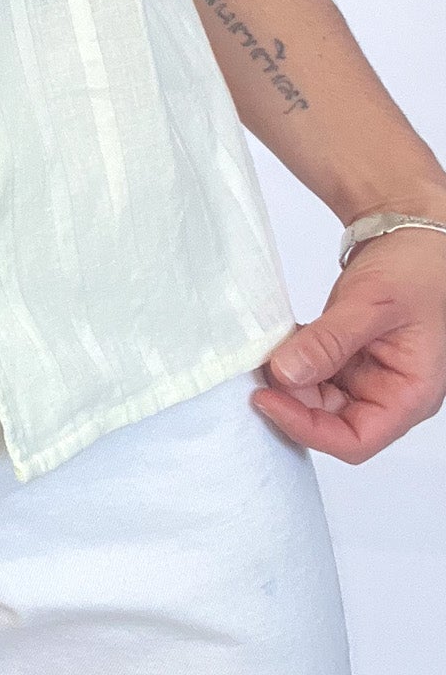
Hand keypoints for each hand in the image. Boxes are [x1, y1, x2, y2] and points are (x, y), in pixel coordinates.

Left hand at [253, 225, 445, 460]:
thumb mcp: (372, 303)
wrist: (410, 235)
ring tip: (266, 353)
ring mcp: (365, 376)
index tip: (267, 401)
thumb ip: (330, 340)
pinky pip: (313, 373)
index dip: (308, 428)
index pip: (355, 440)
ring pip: (316, 398)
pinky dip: (292, 361)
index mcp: (409, 394)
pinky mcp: (346, 358)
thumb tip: (286, 372)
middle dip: (291, 400)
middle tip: (258, 369)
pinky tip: (282, 342)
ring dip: (288, 381)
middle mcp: (387, 393)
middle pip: (330, 421)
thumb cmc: (415, 269)